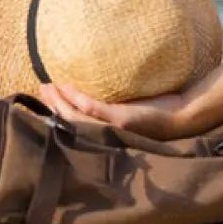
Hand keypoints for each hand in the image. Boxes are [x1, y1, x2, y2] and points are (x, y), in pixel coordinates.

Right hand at [37, 84, 186, 140]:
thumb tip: (97, 88)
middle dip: (52, 106)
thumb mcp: (129, 109)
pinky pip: (93, 109)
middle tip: (40, 88)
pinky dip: (78, 99)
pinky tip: (68, 88)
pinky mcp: (121, 119)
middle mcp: (105, 136)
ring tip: (48, 87)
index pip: (73, 126)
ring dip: (59, 102)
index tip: (44, 98)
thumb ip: (111, 104)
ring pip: (76, 117)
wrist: (182, 117)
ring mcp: (112, 128)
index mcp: (105, 135)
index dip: (55, 114)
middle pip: (69, 122)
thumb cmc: (157, 112)